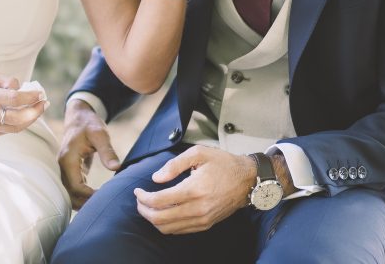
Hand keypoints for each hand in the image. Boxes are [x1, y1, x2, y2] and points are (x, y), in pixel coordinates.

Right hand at [0, 71, 48, 139]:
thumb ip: (4, 80)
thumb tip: (20, 87)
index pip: (15, 99)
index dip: (31, 97)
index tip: (40, 93)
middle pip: (17, 118)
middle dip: (35, 112)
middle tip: (44, 104)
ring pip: (12, 128)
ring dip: (28, 120)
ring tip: (36, 111)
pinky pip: (2, 132)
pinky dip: (13, 125)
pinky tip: (19, 116)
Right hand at [58, 99, 120, 209]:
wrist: (79, 115)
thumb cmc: (89, 123)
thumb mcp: (100, 134)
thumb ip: (107, 151)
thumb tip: (116, 168)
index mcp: (68, 159)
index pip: (75, 186)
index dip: (89, 196)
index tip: (105, 197)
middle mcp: (62, 166)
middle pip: (70, 194)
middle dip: (85, 203)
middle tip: (104, 207)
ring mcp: (64, 169)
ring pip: (69, 193)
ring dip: (82, 202)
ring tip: (100, 206)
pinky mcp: (69, 170)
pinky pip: (72, 188)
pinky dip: (82, 195)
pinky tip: (96, 198)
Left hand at [134, 146, 255, 234]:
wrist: (247, 180)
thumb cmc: (223, 164)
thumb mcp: (199, 153)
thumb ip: (174, 165)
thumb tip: (156, 178)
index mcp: (194, 189)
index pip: (159, 201)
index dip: (143, 197)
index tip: (137, 191)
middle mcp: (197, 208)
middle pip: (160, 219)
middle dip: (144, 210)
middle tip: (139, 200)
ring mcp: (202, 220)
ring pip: (168, 228)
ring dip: (153, 220)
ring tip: (148, 207)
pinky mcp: (206, 225)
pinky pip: (179, 231)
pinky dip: (166, 225)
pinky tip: (163, 213)